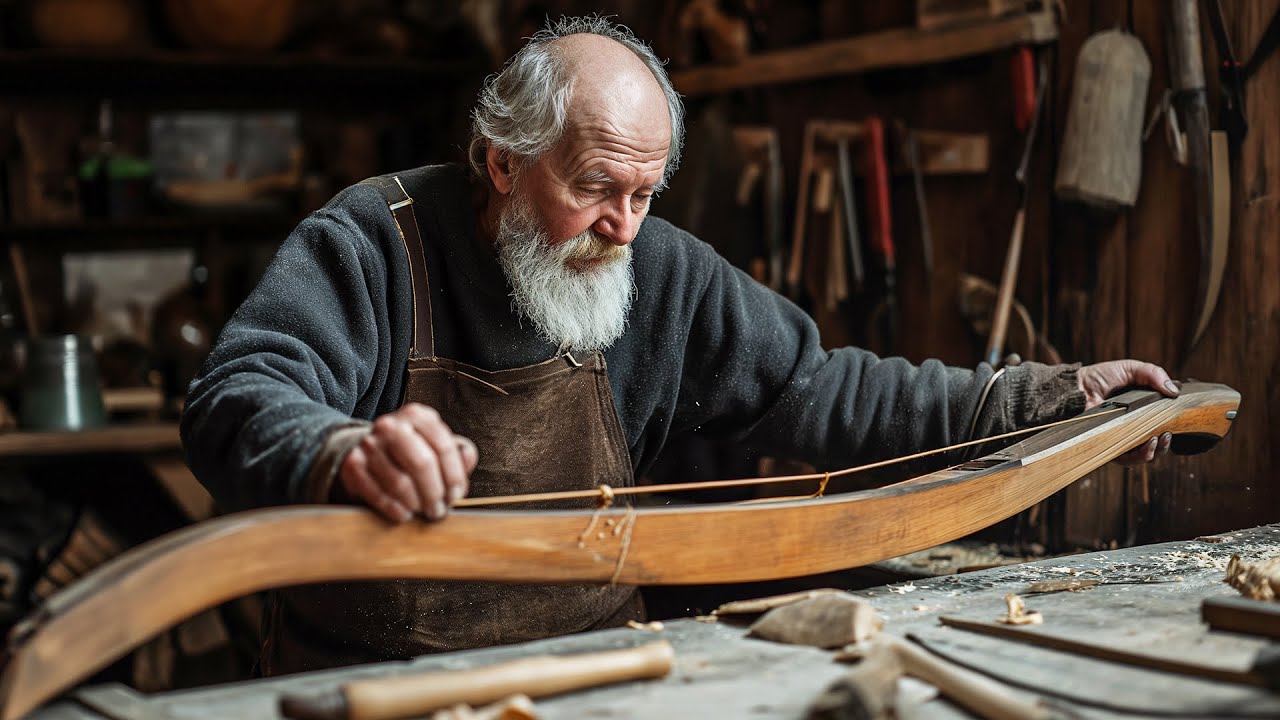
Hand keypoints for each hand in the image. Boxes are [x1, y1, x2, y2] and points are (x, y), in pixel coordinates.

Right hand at [338, 403, 478, 521]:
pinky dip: (395, 509)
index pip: (443, 446)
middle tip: (440, 510)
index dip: (454, 476)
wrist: (363, 450)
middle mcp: (391, 425)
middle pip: (422, 464)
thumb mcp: (433, 444)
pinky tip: (405, 514)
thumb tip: (467, 456)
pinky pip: (378, 494)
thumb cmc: (409, 451)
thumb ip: (456, 452)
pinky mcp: (353, 465)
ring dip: (417, 504)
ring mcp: (369, 444)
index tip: (457, 495)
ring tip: (423, 511)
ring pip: (400, 483)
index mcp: (417, 416)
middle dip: (435, 493)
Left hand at [1078, 359, 1177, 464]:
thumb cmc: (1101, 377)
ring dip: (1156, 451)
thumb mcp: (1132, 369)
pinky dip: (1139, 455)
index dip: (1172, 428)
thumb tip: (1175, 392)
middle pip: (1156, 445)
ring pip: (1143, 455)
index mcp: (1142, 413)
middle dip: (1166, 445)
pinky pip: (1126, 459)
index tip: (1178, 423)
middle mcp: (1133, 428)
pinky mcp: (1108, 447)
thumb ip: (1154, 375)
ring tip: (1159, 439)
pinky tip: (1147, 445)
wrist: (1077, 385)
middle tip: (1167, 434)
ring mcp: (1121, 439)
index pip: (1162, 427)